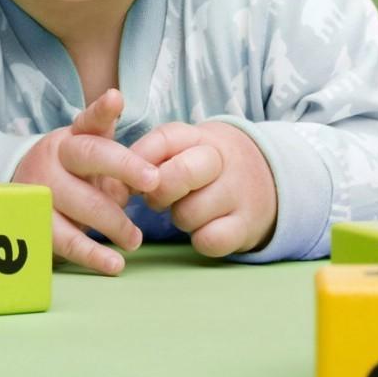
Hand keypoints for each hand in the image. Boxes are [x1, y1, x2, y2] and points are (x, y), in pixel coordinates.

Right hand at [11, 89, 159, 275]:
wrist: (22, 194)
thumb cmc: (71, 173)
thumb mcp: (88, 151)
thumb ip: (112, 144)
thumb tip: (127, 123)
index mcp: (70, 140)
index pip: (89, 122)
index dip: (103, 111)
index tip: (117, 100)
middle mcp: (53, 159)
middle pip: (88, 158)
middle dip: (125, 169)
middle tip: (155, 184)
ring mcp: (41, 191)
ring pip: (79, 203)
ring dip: (113, 222)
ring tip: (135, 239)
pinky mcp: (36, 224)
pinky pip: (66, 241)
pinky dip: (93, 255)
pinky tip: (114, 264)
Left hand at [128, 120, 277, 257]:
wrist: (268, 177)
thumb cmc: (203, 166)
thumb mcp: (180, 149)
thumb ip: (145, 158)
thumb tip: (110, 186)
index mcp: (196, 136)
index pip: (163, 140)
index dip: (137, 162)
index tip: (126, 181)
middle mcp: (220, 159)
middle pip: (180, 174)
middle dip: (159, 193)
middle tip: (157, 198)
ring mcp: (237, 191)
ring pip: (190, 213)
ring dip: (180, 218)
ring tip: (189, 209)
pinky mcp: (247, 224)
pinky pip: (210, 240)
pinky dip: (201, 240)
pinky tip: (205, 228)